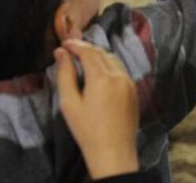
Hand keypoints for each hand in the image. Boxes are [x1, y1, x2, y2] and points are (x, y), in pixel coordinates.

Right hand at [54, 39, 139, 178]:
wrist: (113, 152)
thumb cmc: (87, 130)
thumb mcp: (70, 103)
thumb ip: (65, 75)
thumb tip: (61, 53)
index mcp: (102, 78)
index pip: (89, 52)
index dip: (76, 45)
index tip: (64, 44)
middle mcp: (119, 76)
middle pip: (102, 53)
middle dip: (86, 49)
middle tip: (71, 49)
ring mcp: (130, 82)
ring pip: (113, 60)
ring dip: (98, 56)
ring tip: (83, 59)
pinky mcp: (134, 90)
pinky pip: (121, 71)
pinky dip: (109, 66)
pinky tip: (99, 73)